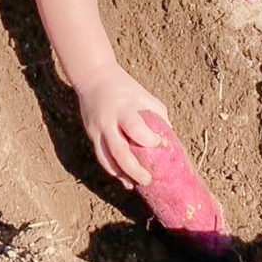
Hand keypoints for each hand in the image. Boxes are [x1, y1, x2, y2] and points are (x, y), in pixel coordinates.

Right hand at [74, 65, 169, 189]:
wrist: (93, 77)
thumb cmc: (124, 86)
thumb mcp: (143, 95)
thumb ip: (157, 115)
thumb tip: (170, 137)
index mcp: (123, 109)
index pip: (136, 129)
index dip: (150, 140)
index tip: (161, 144)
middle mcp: (108, 122)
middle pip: (119, 152)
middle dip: (134, 170)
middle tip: (149, 180)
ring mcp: (96, 130)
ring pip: (106, 160)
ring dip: (121, 175)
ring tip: (134, 184)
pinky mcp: (91, 135)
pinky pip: (101, 157)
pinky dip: (112, 170)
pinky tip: (123, 178)